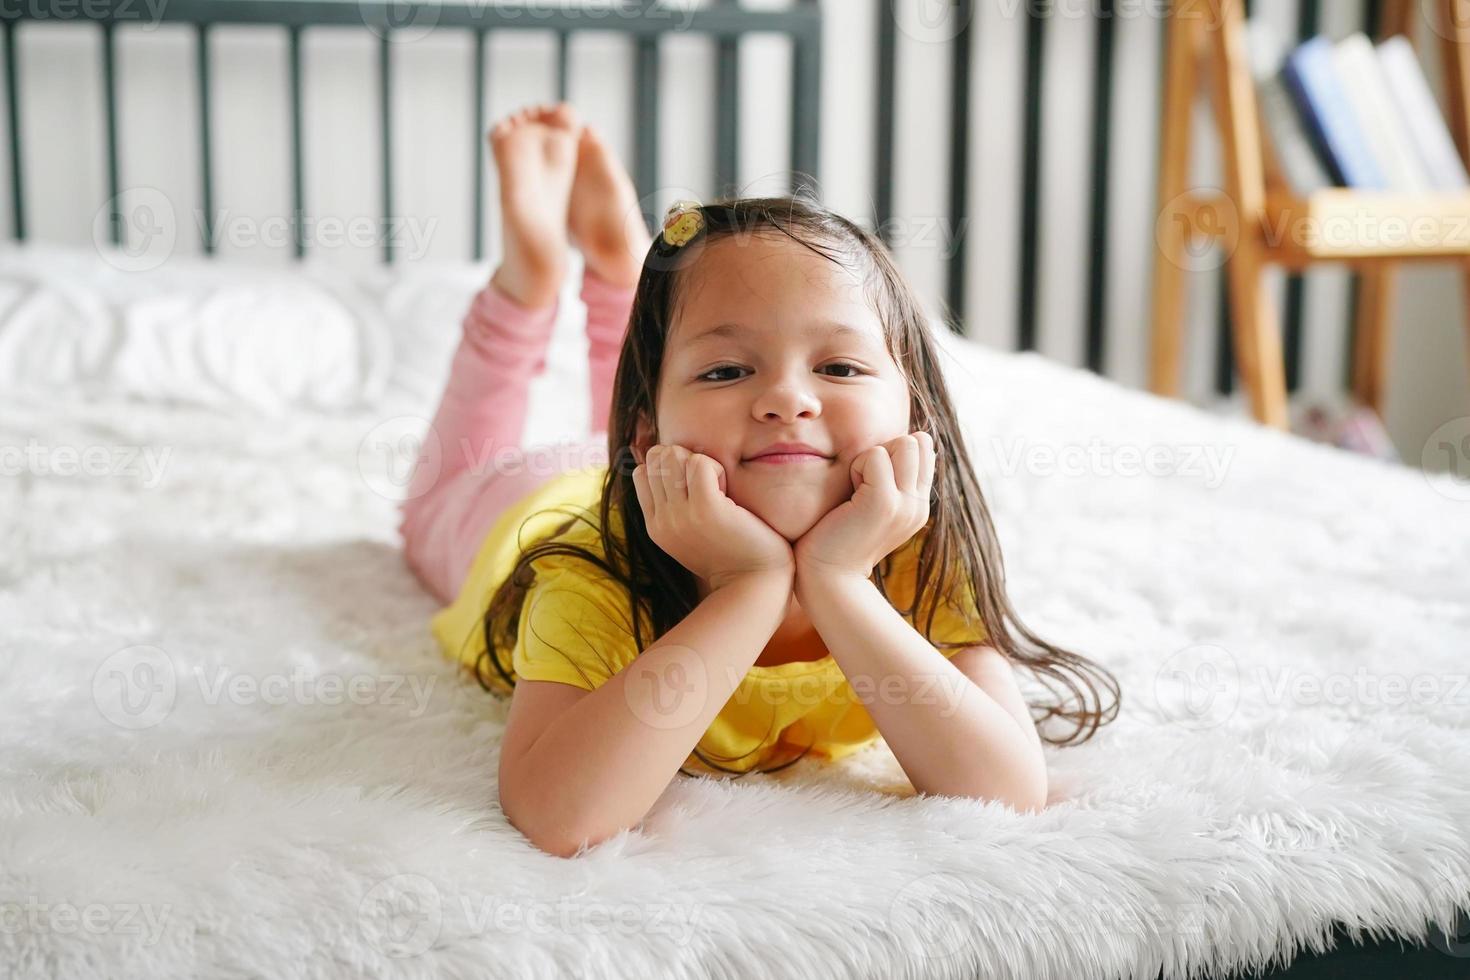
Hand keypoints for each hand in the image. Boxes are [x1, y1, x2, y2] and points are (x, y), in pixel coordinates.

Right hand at [632, 444, 794, 590]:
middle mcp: (662, 520)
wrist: (753, 584)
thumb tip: (671, 461)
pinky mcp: (705, 508)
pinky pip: (700, 463)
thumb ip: (675, 505)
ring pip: (674, 456)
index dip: (669, 467)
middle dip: (683, 459)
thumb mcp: (691, 533)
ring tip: (718, 489)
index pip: (643, 472)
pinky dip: (717, 469)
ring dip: (700, 463)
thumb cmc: (730, 554)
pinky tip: (727, 493)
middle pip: (657, 458)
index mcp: (655, 526)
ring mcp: (680, 514)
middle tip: (708, 485)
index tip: (693, 488)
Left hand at [794, 431, 935, 582]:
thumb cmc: (837, 537)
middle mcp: (919, 505)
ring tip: (856, 489)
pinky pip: (875, 455)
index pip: (924, 448)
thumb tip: (894, 443)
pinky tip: (848, 496)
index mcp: (918, 505)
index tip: (870, 480)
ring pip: (903, 443)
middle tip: (861, 484)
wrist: (827, 577)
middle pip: (917, 441)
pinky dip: (856, 466)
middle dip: (885, 451)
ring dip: (871, 458)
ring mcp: (906, 504)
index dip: (894, 451)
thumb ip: (888, 479)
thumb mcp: (871, 505)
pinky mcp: (884, 503)